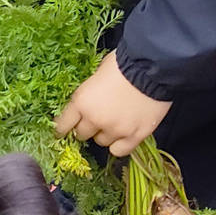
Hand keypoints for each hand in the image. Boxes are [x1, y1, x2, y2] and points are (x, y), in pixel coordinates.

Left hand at [54, 50, 171, 156]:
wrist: (152, 67)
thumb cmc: (124, 63)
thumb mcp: (97, 72)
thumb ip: (90, 91)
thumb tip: (89, 98)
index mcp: (81, 101)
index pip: (63, 124)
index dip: (64, 127)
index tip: (65, 128)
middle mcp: (95, 119)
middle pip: (82, 134)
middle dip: (86, 127)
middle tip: (95, 118)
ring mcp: (116, 130)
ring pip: (101, 142)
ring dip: (104, 134)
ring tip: (114, 122)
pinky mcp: (135, 136)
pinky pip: (120, 151)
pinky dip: (119, 145)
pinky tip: (123, 135)